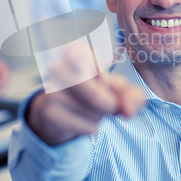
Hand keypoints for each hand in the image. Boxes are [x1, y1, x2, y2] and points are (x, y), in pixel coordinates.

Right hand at [27, 46, 145, 145]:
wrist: (60, 114)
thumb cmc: (92, 93)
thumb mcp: (116, 89)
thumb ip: (132, 95)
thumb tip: (129, 110)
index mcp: (75, 52)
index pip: (96, 63)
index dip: (106, 81)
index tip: (104, 83)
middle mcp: (58, 67)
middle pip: (93, 92)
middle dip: (107, 104)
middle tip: (109, 105)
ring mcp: (51, 90)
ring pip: (90, 110)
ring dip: (98, 116)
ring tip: (90, 111)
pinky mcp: (48, 112)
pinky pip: (82, 125)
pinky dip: (90, 127)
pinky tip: (81, 121)